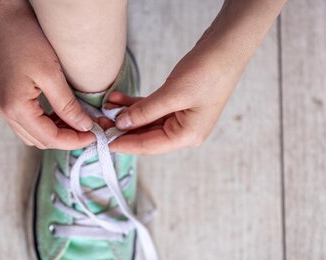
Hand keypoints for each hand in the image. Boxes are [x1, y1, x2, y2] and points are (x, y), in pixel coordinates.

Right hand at [0, 2, 94, 148]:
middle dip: (67, 138)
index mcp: (14, 107)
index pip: (49, 138)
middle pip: (40, 140)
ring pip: (33, 134)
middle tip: (91, 129)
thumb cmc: (26, 39)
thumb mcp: (51, 73)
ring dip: (56, 132)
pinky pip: (27, 122)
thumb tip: (84, 127)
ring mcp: (2, 106)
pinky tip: (62, 114)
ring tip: (79, 122)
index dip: (74, 140)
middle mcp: (4, 111)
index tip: (95, 136)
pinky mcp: (4, 99)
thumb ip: (67, 105)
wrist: (4, 18)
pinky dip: (45, 123)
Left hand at [108, 39, 244, 154]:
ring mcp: (182, 118)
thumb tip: (120, 124)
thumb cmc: (207, 73)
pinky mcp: (179, 104)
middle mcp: (185, 132)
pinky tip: (117, 99)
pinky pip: (152, 109)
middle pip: (147, 136)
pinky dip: (136, 105)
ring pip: (147, 122)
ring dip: (126, 116)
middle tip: (98, 124)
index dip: (125, 144)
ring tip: (104, 109)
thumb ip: (145, 111)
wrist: (226, 48)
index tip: (103, 142)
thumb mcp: (172, 94)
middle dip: (122, 129)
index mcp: (188, 136)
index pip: (149, 145)